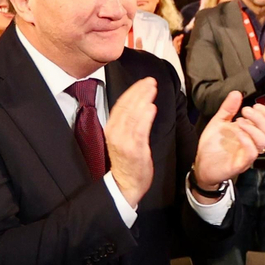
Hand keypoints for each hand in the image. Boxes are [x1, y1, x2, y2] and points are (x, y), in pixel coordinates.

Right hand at [105, 77, 157, 207]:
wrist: (125, 183)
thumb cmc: (127, 160)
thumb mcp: (123, 137)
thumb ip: (129, 121)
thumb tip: (139, 103)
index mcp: (112, 128)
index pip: (121, 104)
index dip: (132, 91)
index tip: (143, 82)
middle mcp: (115, 133)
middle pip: (127, 107)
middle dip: (139, 91)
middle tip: (151, 81)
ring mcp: (124, 141)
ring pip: (133, 115)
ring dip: (143, 99)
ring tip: (153, 89)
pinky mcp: (135, 150)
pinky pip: (140, 130)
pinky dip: (145, 117)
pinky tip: (152, 108)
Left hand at [193, 90, 264, 187]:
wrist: (201, 165)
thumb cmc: (212, 146)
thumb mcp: (219, 122)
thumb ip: (228, 108)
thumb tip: (237, 93)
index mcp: (249, 132)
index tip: (255, 105)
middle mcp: (251, 143)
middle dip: (259, 117)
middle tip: (245, 110)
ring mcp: (247, 154)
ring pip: (263, 141)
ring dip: (253, 128)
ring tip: (239, 121)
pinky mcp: (241, 164)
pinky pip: (252, 153)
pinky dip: (247, 140)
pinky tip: (237, 132)